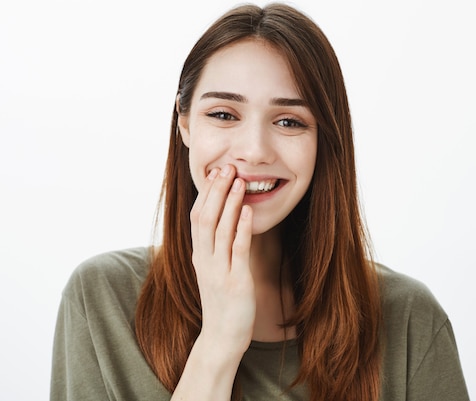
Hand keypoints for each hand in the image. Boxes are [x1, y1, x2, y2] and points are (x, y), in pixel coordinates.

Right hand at [189, 164, 254, 358]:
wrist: (222, 337)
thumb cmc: (222, 302)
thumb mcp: (214, 270)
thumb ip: (216, 247)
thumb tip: (225, 221)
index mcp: (199, 255)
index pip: (197, 216)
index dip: (207, 193)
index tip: (217, 172)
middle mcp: (205, 260)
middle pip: (205, 218)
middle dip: (216, 191)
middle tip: (227, 168)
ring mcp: (219, 271)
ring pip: (219, 230)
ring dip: (230, 204)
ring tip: (239, 182)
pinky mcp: (236, 281)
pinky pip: (238, 250)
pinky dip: (242, 229)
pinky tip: (249, 212)